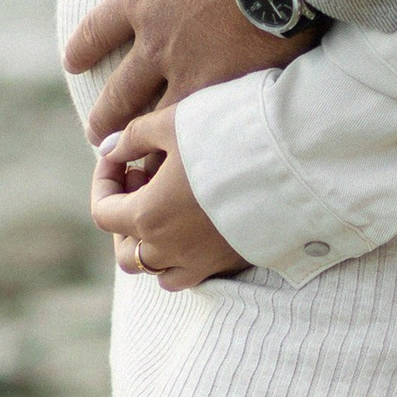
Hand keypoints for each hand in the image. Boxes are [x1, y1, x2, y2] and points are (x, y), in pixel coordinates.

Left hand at [64, 0, 307, 141]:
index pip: (98, 30)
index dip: (83, 47)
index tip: (72, 63)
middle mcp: (157, 42)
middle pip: (120, 91)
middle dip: (106, 117)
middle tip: (97, 136)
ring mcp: (191, 71)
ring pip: (154, 121)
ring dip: (141, 143)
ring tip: (137, 164)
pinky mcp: (228, 90)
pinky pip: (202, 131)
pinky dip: (191, 152)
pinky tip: (189, 170)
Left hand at [88, 104, 250, 289]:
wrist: (294, 161)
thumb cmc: (229, 135)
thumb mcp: (174, 122)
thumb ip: (133, 136)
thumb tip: (110, 149)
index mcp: (147, 215)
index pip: (103, 212)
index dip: (103, 181)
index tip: (119, 157)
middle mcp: (169, 248)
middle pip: (125, 251)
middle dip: (123, 217)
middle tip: (142, 178)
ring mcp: (201, 261)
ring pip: (157, 269)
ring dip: (151, 243)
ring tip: (166, 205)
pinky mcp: (231, 263)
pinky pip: (192, 274)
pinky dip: (181, 258)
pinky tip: (195, 222)